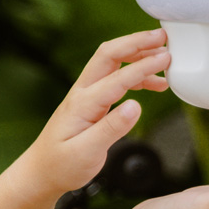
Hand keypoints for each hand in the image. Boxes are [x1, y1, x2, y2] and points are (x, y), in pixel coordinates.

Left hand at [16, 29, 170, 199]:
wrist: (42, 172)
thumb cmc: (61, 165)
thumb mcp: (87, 153)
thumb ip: (111, 129)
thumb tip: (135, 106)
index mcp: (82, 104)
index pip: (117, 77)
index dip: (143, 66)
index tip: (166, 57)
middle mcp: (82, 93)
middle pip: (109, 54)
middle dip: (136, 42)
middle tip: (162, 36)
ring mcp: (86, 95)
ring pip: (113, 63)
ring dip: (138, 55)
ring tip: (165, 55)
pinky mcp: (91, 102)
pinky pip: (115, 79)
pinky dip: (136, 75)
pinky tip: (155, 83)